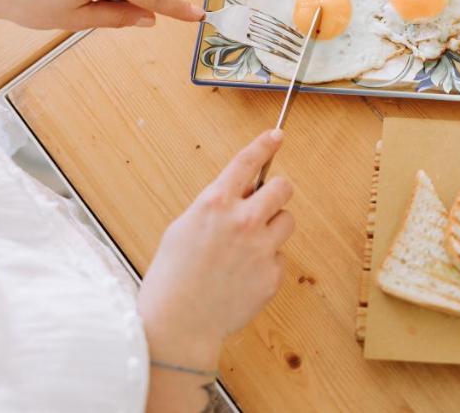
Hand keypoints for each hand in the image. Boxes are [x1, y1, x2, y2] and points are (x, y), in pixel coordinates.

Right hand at [138, 129, 294, 373]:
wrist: (178, 324)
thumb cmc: (172, 276)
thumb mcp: (183, 227)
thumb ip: (214, 207)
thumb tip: (238, 195)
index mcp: (215, 203)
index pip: (248, 162)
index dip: (265, 144)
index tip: (276, 136)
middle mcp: (243, 220)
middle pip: (283, 187)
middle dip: (275, 192)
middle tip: (264, 204)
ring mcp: (261, 248)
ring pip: (287, 221)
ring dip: (273, 228)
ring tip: (247, 248)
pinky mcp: (273, 274)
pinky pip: (279, 256)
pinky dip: (266, 263)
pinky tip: (242, 277)